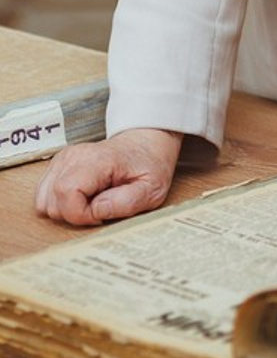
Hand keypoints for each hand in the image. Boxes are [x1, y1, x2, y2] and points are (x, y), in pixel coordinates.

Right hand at [34, 128, 182, 225]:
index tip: (101, 212)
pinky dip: (60, 203)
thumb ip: (126, 202)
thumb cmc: (149, 165)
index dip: (81, 214)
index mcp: (97, 160)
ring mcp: (63, 159)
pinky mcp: (59, 165)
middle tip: (100, 205)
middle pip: (52, 202)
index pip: (66, 193)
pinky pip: (45, 195)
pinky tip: (83, 196)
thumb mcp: (151, 188)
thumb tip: (97, 210)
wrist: (147, 143)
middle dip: (74, 214)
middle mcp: (74, 157)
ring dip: (66, 210)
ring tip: (92, 200)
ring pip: (44, 201)